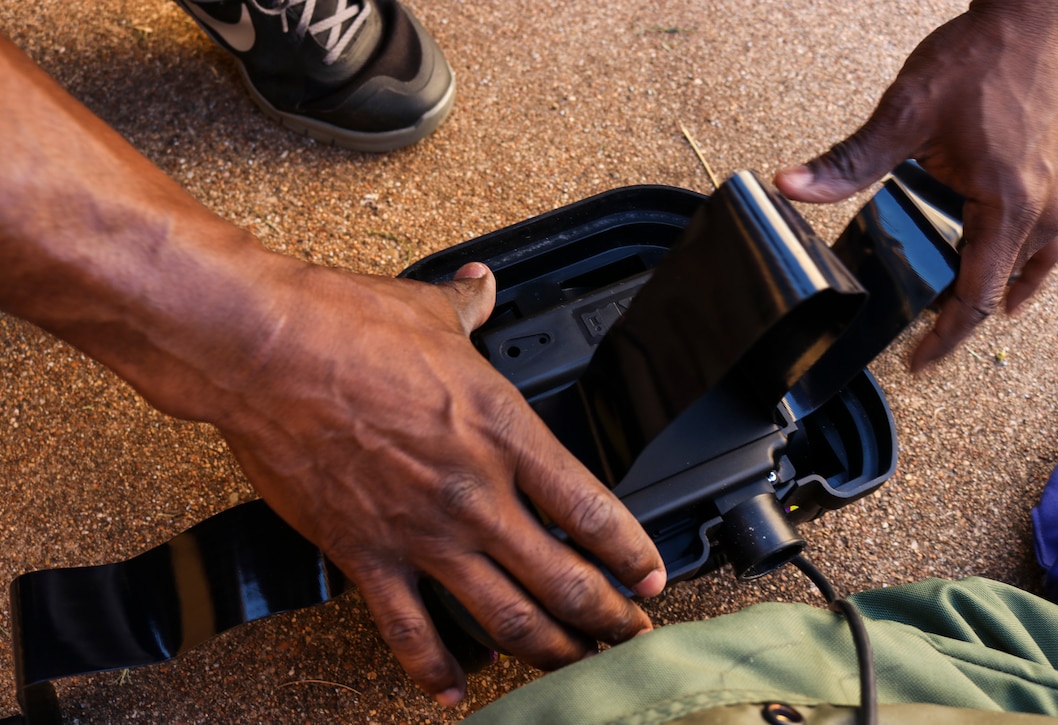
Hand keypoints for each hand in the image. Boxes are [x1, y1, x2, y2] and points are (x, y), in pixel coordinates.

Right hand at [212, 259, 665, 704]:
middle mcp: (474, 492)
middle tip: (631, 637)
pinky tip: (457, 690)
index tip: (650, 576)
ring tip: (574, 667)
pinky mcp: (365, 555)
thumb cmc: (345, 326)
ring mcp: (422, 531)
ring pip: (505, 618)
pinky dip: (436, 670)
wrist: (264, 351)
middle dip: (608, 619)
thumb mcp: (426, 310)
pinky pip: (410, 631)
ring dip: (548, 651)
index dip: (631, 553)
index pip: (591, 510)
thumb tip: (483, 288)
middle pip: (563, 581)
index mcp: (502, 432)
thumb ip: (468, 309)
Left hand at [775, 0, 1057, 370]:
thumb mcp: (904, 113)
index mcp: (1009, 204)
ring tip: (951, 312)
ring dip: (990, 294)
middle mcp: (1044, 209)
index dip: (945, 339)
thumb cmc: (983, 57)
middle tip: (920, 339)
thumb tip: (792, 185)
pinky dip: (1022, 267)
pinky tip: (1006, 274)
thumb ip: (848, 160)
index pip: (975, 297)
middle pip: (999, 289)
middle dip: (959, 321)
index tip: (918, 363)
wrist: (1039, 15)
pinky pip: (1047, 243)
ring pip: (1029, 269)